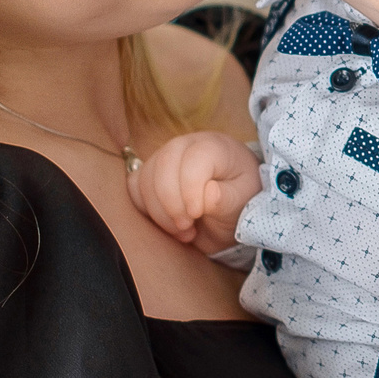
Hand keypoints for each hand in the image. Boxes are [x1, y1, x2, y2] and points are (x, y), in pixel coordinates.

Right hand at [126, 130, 260, 251]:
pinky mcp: (149, 176)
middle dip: (171, 203)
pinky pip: (134, 189)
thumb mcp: (243, 201)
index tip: (197, 214)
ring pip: (145, 179)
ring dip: (159, 212)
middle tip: (187, 227)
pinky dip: (146, 210)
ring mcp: (163, 159)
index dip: (191, 189)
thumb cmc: (240, 200)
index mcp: (214, 146)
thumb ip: (228, 198)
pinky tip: (168, 224)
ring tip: (184, 231)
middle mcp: (185, 146)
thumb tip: (208, 193)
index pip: (194, 159)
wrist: (229, 209)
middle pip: (164, 164)